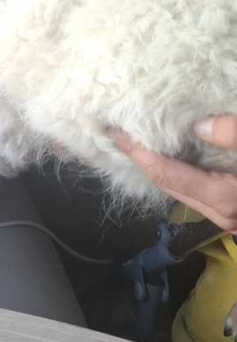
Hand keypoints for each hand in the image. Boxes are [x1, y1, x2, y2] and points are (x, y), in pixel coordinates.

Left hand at [113, 116, 236, 231]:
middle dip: (140, 159)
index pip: (165, 174)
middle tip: (121, 132)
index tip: (116, 133)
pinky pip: (191, 189)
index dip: (138, 153)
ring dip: (157, 165)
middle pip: (165, 185)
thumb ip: (233, 135)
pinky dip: (177, 171)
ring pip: (177, 189)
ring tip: (138, 139)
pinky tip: (171, 151)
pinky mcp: (227, 209)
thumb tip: (198, 126)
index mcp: (222, 198)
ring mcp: (223, 215)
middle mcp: (217, 212)